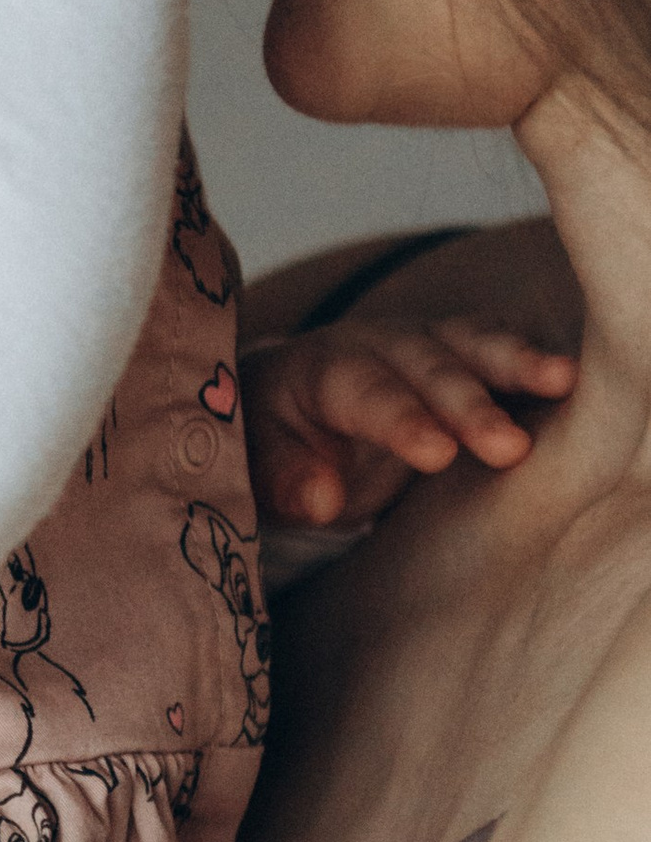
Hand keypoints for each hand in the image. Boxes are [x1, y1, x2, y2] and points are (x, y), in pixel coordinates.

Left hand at [245, 315, 578, 527]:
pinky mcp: (468, 353)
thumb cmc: (281, 439)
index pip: (367, 393)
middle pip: (430, 367)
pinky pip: (506, 349)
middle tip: (509, 447)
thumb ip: (284, 482)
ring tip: (566, 381)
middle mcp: (381, 344)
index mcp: (324, 369)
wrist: (296, 398)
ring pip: (476, 343)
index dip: (403, 420)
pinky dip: (539, 362)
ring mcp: (430, 342)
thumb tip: (321, 499)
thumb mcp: (262, 466)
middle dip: (470, 403)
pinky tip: (580, 381)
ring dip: (519, 362)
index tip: (437, 453)